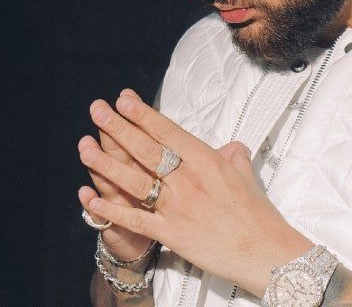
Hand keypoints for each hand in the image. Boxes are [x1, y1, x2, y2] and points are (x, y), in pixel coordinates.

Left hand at [78, 88, 312, 296]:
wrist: (266, 251)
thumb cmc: (259, 214)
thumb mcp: (247, 175)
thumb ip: (233, 156)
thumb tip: (229, 146)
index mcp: (208, 161)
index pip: (169, 132)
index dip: (143, 114)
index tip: (123, 99)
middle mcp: (190, 180)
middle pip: (147, 150)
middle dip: (118, 128)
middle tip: (96, 109)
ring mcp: (179, 207)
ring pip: (135, 180)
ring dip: (106, 163)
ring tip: (84, 146)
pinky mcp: (172, 234)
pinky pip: (135, 219)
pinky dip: (111, 210)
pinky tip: (90, 199)